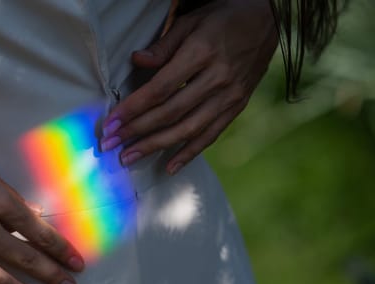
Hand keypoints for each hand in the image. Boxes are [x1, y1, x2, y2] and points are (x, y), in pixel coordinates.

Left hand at [100, 0, 277, 174]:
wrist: (268, 21)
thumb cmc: (223, 18)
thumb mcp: (191, 21)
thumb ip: (163, 45)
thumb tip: (137, 61)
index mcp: (201, 53)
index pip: (160, 88)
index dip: (134, 108)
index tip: (112, 123)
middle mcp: (217, 78)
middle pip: (171, 112)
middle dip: (138, 131)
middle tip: (112, 145)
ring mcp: (230, 96)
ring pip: (189, 129)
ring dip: (156, 146)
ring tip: (131, 157)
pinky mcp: (237, 107)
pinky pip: (211, 135)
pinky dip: (190, 153)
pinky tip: (170, 166)